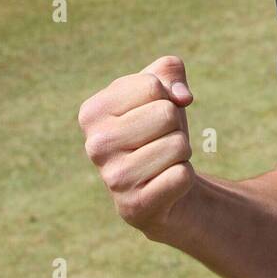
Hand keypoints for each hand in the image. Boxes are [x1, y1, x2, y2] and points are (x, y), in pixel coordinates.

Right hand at [78, 55, 195, 235]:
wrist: (163, 183)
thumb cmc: (158, 129)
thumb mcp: (161, 88)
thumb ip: (170, 70)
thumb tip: (183, 98)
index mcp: (92, 112)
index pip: (152, 85)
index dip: (165, 97)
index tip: (150, 115)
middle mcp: (95, 145)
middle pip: (166, 114)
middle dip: (175, 126)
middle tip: (159, 142)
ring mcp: (113, 179)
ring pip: (178, 145)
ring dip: (180, 152)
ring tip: (161, 162)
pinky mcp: (134, 207)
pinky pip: (182, 176)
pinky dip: (184, 178)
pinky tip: (164, 185)